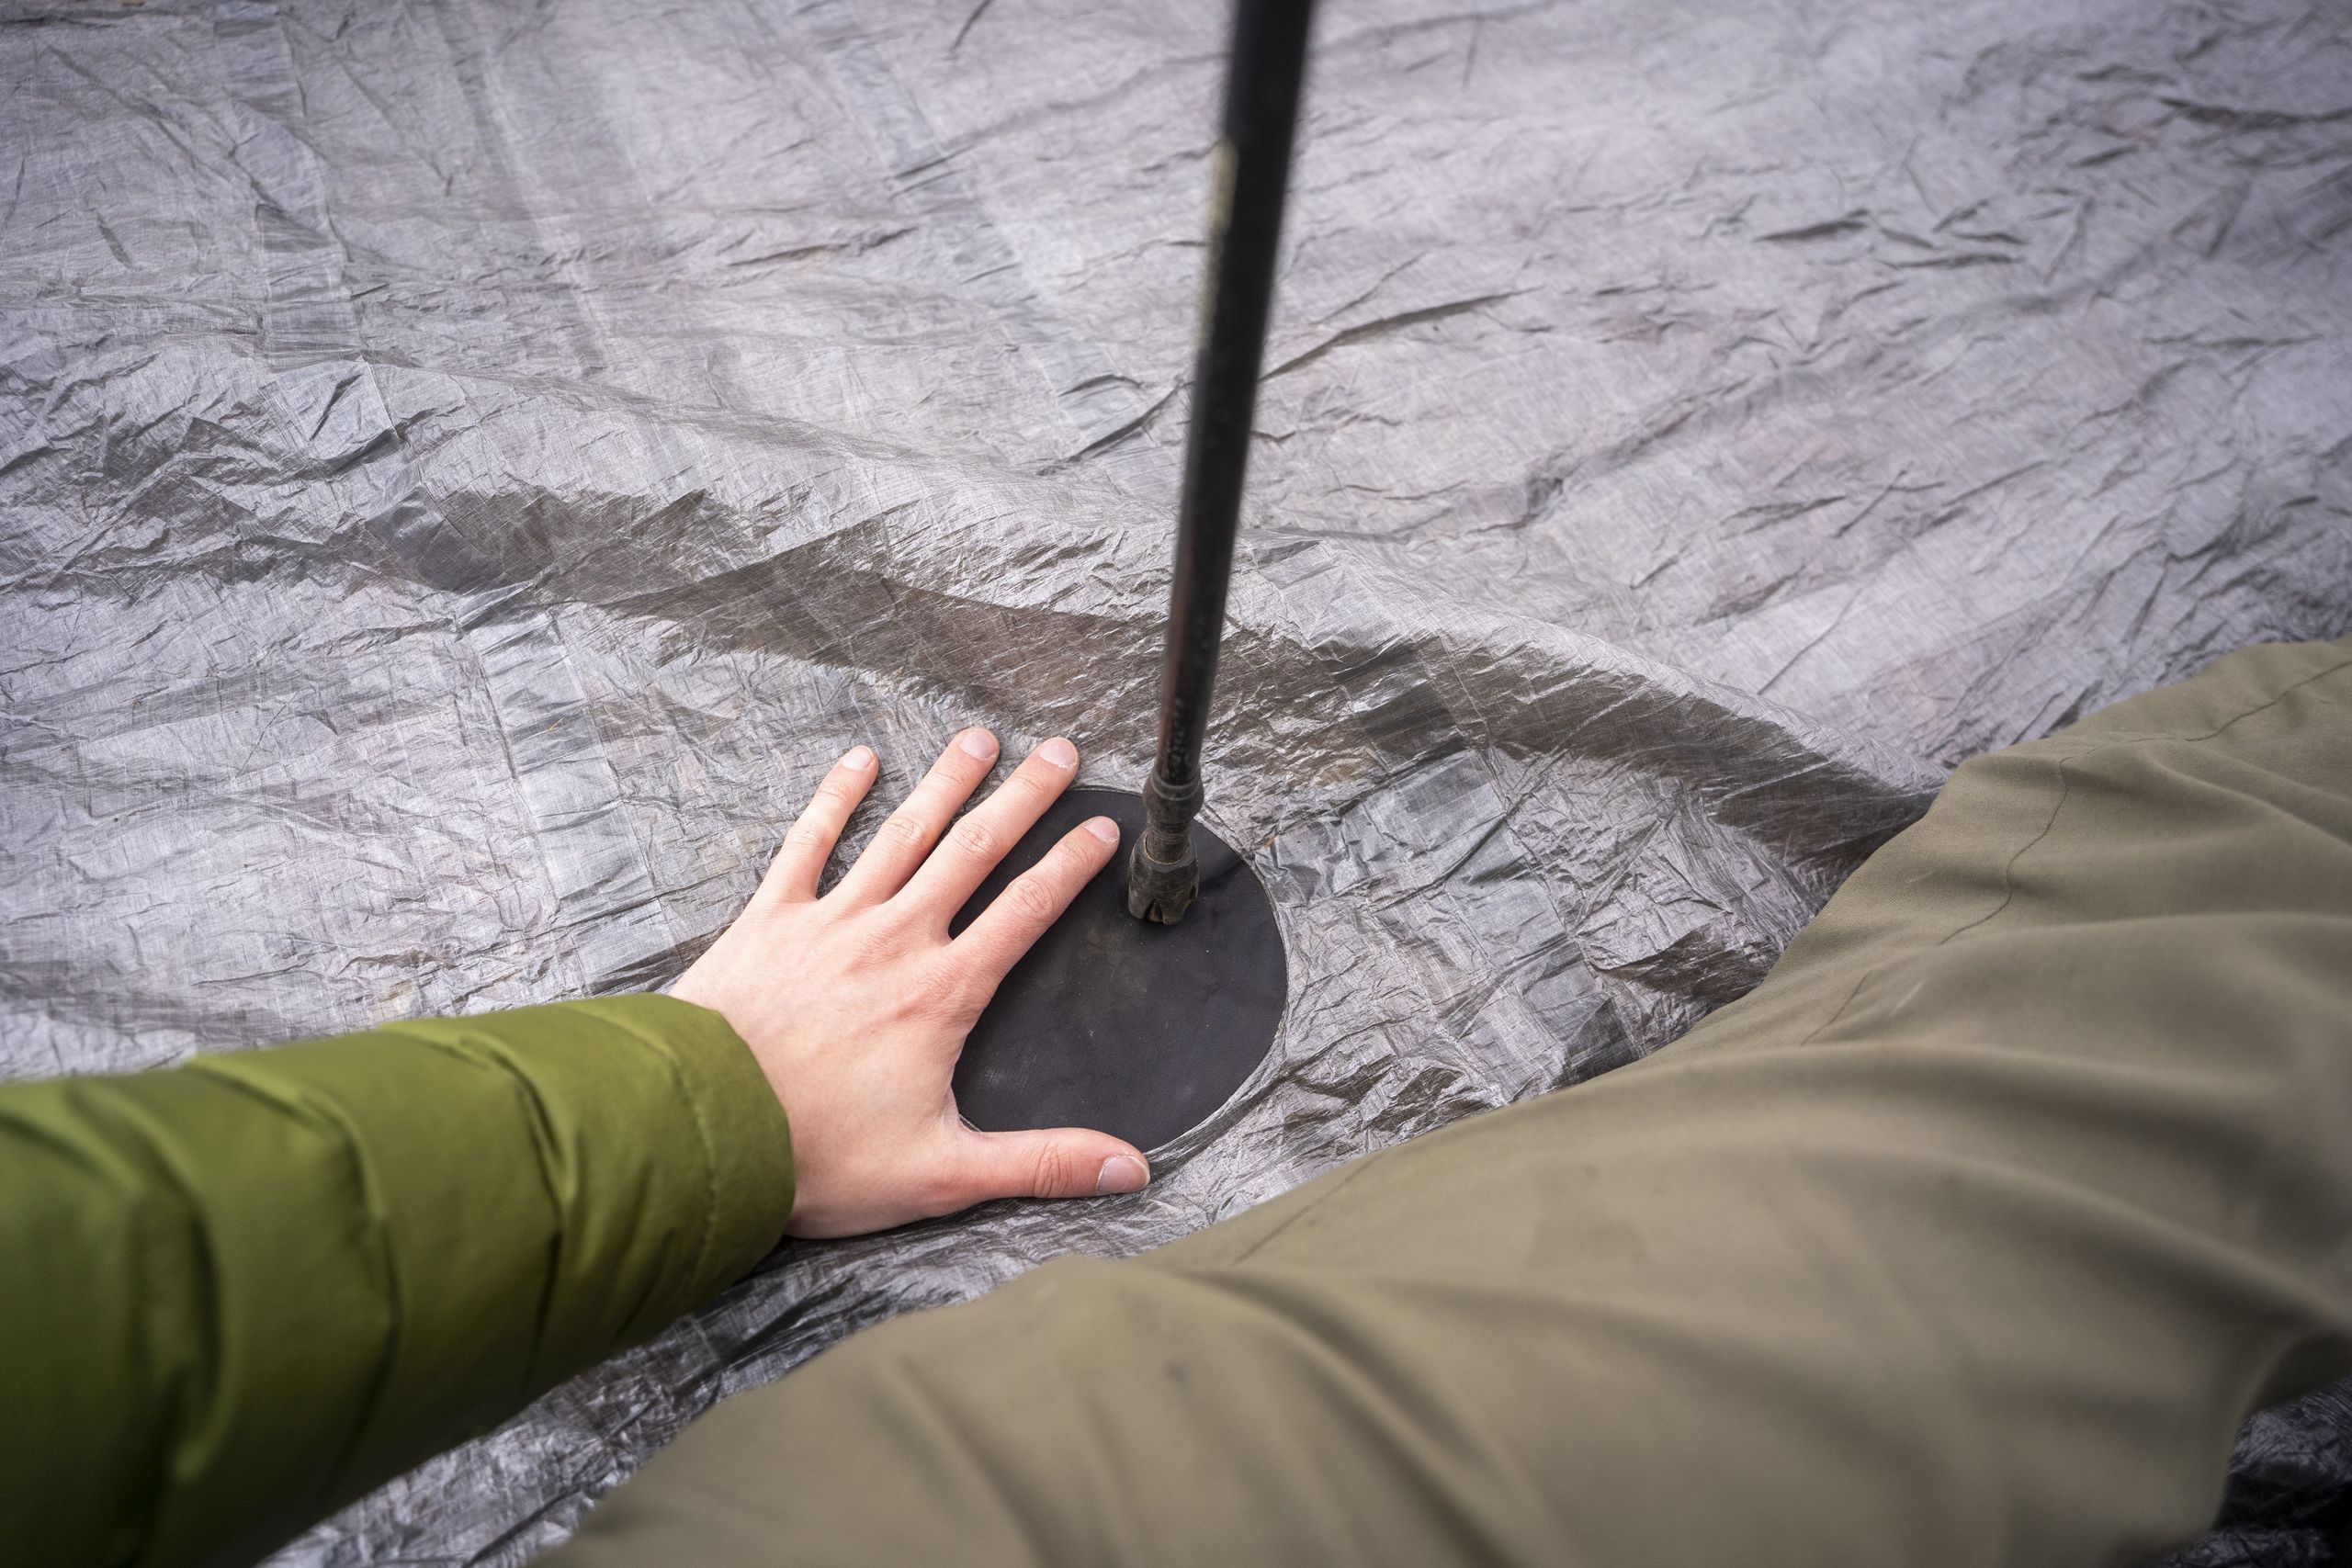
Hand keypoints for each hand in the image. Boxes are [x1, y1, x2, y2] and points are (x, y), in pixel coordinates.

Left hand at [671, 729, 1150, 1237]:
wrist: (702, 1130)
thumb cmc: (817, 1156)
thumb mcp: (942, 1173)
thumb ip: (1041, 1163)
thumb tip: (1129, 1172)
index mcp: (942, 993)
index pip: (1026, 911)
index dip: (1070, 864)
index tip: (1102, 825)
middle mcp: (895, 939)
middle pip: (973, 851)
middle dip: (1023, 797)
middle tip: (1059, 751)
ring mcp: (830, 921)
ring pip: (902, 833)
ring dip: (946, 782)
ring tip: (980, 738)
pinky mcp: (769, 919)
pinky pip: (808, 843)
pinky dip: (835, 797)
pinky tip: (858, 760)